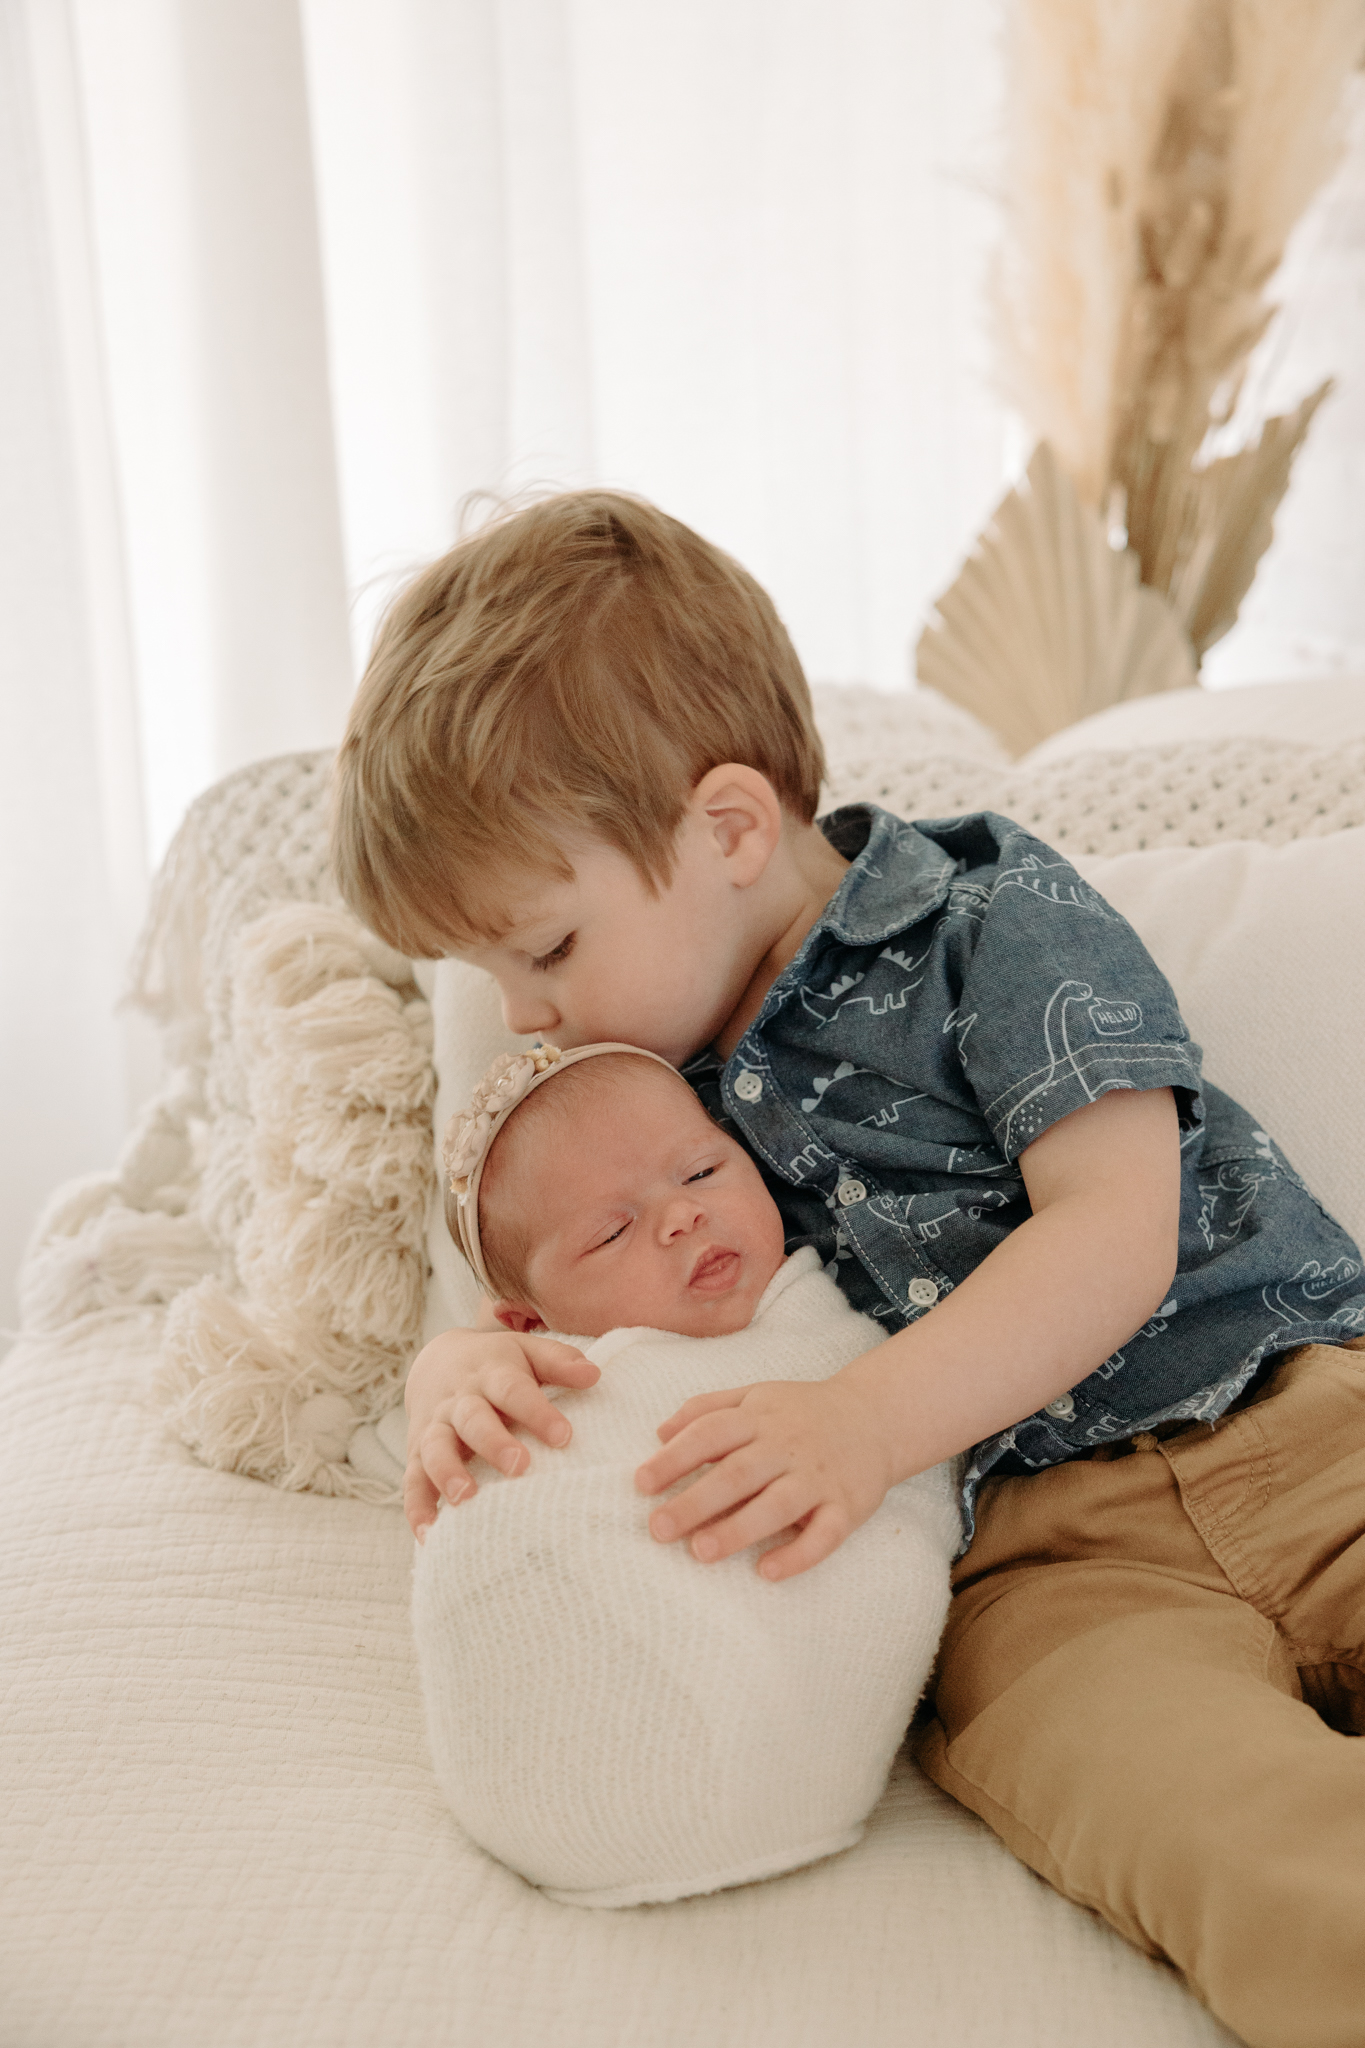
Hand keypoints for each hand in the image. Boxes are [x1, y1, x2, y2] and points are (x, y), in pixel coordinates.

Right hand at [403, 1325, 598, 1539]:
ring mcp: (435, 1428)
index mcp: (490, 1374)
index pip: (513, 1390)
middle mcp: (459, 1401)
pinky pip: (412, 1482)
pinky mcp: (416, 1454)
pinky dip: (417, 1508)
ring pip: (436, 1449)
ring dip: (448, 1473)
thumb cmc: (497, 1364)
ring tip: (467, 1498)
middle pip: (473, 1419)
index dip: (537, 1412)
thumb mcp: (527, 1352)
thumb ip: (559, 1362)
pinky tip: (429, 1535)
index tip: (564, 1436)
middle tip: (520, 1465)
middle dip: (493, 1442)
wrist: (437, 1362)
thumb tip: (593, 1375)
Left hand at [634, 1376, 895, 1581]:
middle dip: (695, 1501)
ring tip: (699, 1552)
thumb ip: (708, 1408)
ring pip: (777, 1505)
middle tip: (658, 1528)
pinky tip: (767, 1572)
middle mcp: (787, 1446)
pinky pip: (824, 1535)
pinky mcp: (847, 1507)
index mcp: (760, 1417)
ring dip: (738, 1529)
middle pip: (738, 1473)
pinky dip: (797, 1554)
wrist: (877, 1416)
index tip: (641, 1483)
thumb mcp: (756, 1395)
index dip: (675, 1457)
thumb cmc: (802, 1412)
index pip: (711, 1433)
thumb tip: (659, 1432)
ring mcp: (819, 1477)